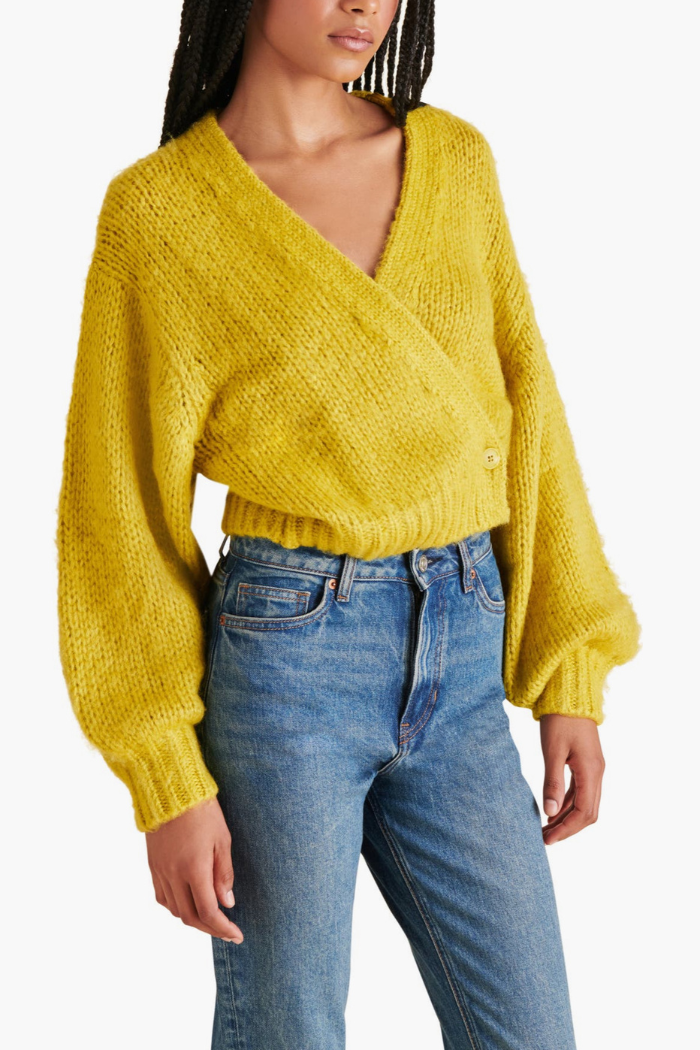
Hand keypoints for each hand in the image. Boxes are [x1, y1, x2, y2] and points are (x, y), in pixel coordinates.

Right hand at [146, 796, 242, 942]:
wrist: (171, 790)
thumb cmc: (203, 811)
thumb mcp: (223, 840)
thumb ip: (224, 874)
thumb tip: (227, 904)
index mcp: (194, 869)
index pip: (208, 912)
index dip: (223, 928)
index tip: (236, 935)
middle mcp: (174, 875)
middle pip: (190, 917)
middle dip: (210, 929)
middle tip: (227, 932)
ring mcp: (160, 872)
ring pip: (174, 910)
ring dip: (193, 920)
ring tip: (211, 919)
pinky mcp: (153, 866)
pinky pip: (162, 897)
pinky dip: (176, 907)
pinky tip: (188, 903)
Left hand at [539, 714, 604, 844]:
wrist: (570, 695)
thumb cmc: (560, 720)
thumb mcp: (552, 751)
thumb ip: (552, 782)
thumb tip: (550, 812)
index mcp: (591, 771)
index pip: (583, 812)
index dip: (566, 828)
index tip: (548, 838)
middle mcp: (597, 773)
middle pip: (588, 813)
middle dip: (568, 828)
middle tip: (545, 838)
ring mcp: (593, 769)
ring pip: (585, 803)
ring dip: (567, 818)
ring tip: (547, 828)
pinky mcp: (587, 764)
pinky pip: (580, 791)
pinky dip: (568, 804)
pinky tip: (553, 809)